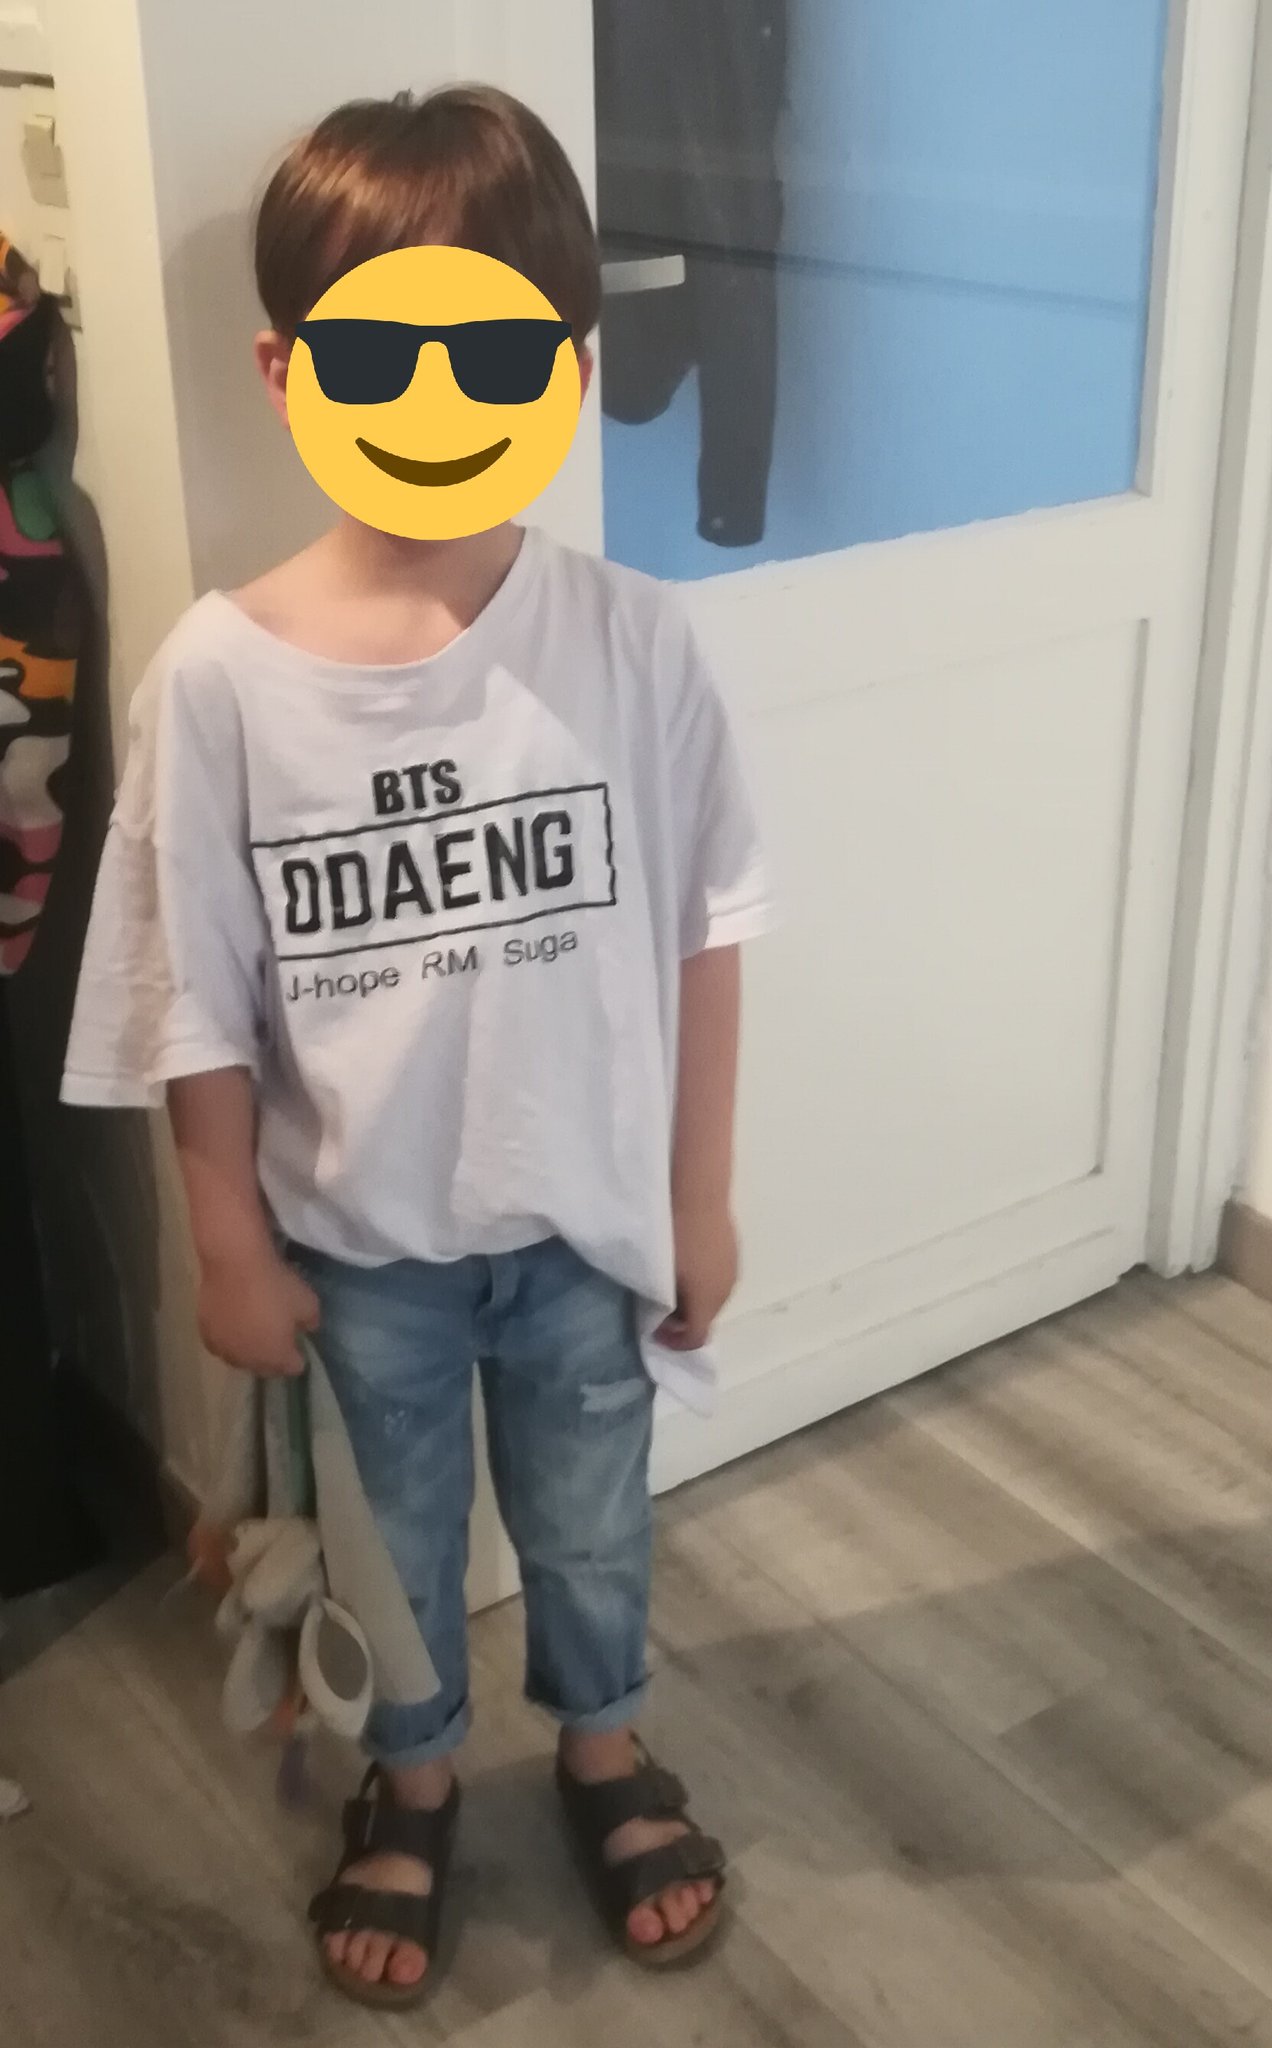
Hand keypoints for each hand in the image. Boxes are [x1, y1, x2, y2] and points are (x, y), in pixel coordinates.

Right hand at [196, 1247, 319, 1375]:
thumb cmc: (275, 1285)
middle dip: (273, 1359)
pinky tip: (232, 1326)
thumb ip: (311, 1322)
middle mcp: (249, 1361)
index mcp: (277, 1357)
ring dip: (249, 1351)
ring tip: (254, 1333)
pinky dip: (228, 1339)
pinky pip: (220, 1345)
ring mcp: (224, 1349)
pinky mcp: (205, 1334)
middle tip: (277, 1339)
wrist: (235, 1265)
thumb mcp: (309, 1302)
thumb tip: (307, 1329)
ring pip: (240, 1359)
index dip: (297, 1357)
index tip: (298, 1345)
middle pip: (265, 1369)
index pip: (292, 1368)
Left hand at [657, 1205, 738, 1351]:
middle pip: (707, 1319)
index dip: (675, 1343)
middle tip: (660, 1309)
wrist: (699, 1195)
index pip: (696, 1338)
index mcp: (708, 1302)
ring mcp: (733, 1272)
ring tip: (673, 1286)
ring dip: (695, 1302)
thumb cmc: (675, 1237)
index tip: (654, 1331)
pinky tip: (688, 1266)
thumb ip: (664, 1303)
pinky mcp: (734, 1254)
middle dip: (684, 1321)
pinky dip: (703, 1284)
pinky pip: (719, 1281)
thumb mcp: (662, 1276)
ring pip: (714, 1300)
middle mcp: (725, 1292)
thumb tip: (664, 1316)